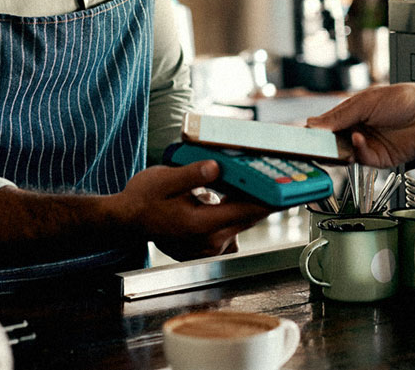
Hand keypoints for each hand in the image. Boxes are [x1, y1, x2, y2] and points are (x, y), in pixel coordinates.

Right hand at [118, 162, 272, 260]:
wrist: (126, 220)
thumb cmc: (143, 198)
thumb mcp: (165, 178)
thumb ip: (193, 174)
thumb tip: (217, 167)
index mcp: (199, 224)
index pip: (244, 211)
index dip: (269, 199)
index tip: (288, 189)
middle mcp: (207, 241)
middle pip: (247, 217)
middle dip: (263, 196)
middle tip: (277, 175)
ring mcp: (207, 247)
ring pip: (240, 222)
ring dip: (247, 204)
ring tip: (254, 180)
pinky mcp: (205, 247)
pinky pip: (230, 229)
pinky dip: (234, 212)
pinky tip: (230, 194)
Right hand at [307, 83, 414, 168]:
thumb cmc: (403, 100)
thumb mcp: (365, 102)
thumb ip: (339, 115)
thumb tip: (313, 124)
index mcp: (352, 113)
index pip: (327, 124)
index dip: (316, 130)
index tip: (304, 135)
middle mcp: (358, 130)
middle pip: (333, 142)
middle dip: (324, 144)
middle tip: (314, 144)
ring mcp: (368, 145)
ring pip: (345, 154)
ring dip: (340, 149)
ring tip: (338, 142)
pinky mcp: (378, 159)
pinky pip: (361, 159)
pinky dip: (358, 150)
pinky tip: (359, 139)